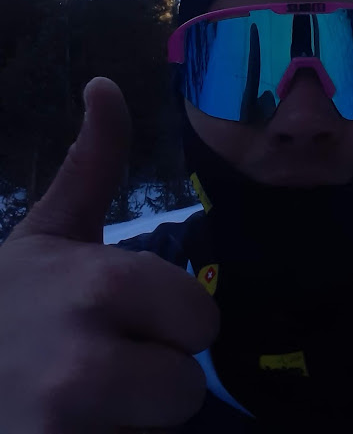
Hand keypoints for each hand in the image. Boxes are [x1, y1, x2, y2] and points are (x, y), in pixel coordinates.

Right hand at [0, 77, 218, 433]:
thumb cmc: (4, 301)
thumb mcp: (48, 230)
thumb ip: (92, 162)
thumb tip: (105, 83)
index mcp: (99, 285)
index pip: (203, 321)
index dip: (171, 324)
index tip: (125, 319)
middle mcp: (82, 364)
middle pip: (183, 391)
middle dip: (150, 382)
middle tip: (95, 367)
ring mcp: (59, 432)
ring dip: (124, 424)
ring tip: (74, 404)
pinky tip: (59, 430)